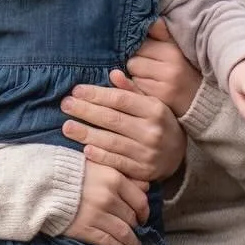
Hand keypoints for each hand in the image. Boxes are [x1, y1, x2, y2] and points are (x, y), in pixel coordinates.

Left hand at [61, 70, 183, 181]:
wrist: (178, 155)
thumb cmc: (159, 123)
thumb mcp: (151, 103)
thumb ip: (132, 90)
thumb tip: (113, 74)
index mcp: (154, 109)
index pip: (120, 100)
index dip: (96, 94)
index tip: (76, 91)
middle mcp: (152, 130)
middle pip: (112, 119)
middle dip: (85, 111)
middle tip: (65, 105)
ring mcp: (147, 152)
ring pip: (112, 141)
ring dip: (86, 134)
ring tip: (67, 127)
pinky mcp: (142, 170)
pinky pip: (118, 162)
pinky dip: (101, 156)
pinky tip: (85, 149)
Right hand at [63, 160, 149, 244]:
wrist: (42, 184)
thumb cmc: (70, 172)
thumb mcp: (99, 165)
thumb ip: (123, 174)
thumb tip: (146, 187)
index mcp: (114, 179)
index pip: (140, 200)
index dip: (144, 212)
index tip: (143, 218)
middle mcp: (109, 197)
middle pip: (131, 218)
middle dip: (136, 228)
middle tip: (136, 233)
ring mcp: (97, 214)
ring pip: (123, 233)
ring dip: (131, 242)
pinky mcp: (85, 228)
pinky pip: (108, 242)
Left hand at [126, 19, 201, 116]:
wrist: (201, 99)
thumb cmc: (185, 69)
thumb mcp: (177, 48)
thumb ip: (162, 33)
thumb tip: (151, 20)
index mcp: (173, 52)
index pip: (140, 45)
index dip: (140, 50)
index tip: (147, 55)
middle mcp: (169, 69)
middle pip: (133, 62)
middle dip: (136, 64)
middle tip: (149, 68)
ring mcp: (164, 87)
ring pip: (133, 76)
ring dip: (136, 77)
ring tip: (151, 79)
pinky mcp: (159, 101)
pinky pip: (137, 90)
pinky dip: (139, 89)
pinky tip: (151, 89)